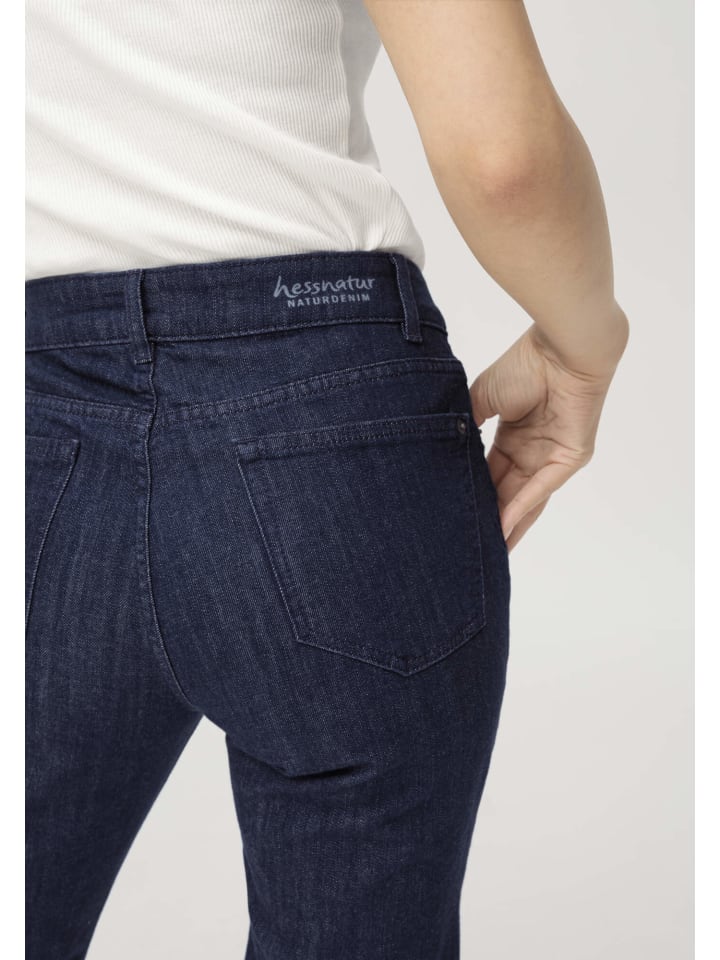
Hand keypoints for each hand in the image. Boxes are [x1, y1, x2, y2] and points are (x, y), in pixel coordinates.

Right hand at [469, 319, 627, 551]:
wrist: (559, 349)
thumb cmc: (524, 366)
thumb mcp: (481, 399)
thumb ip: (465, 427)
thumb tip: (442, 446)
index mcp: (513, 437)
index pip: (490, 476)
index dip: (474, 497)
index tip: (454, 517)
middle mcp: (532, 452)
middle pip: (507, 494)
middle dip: (489, 519)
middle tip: (466, 546)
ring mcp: (551, 457)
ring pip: (525, 500)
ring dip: (507, 525)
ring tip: (487, 552)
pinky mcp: (569, 458)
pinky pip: (541, 487)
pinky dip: (521, 506)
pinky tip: (503, 526)